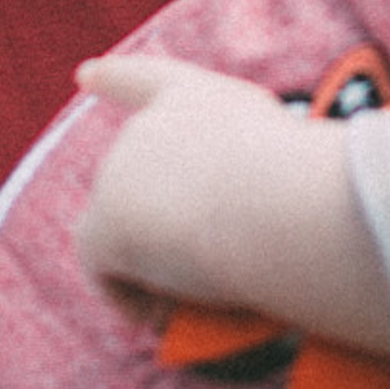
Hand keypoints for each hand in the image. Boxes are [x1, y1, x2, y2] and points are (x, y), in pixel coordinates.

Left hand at [75, 58, 389, 355]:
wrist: (274, 197)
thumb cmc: (305, 184)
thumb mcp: (290, 158)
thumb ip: (261, 170)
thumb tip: (264, 222)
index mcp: (198, 96)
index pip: (149, 80)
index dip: (116, 77)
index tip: (84, 75)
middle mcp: (150, 124)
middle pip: (140, 185)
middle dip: (162, 228)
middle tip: (216, 271)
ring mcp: (119, 168)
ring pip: (129, 237)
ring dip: (159, 270)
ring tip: (210, 291)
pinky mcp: (103, 221)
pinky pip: (107, 275)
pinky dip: (131, 301)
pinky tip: (168, 313)